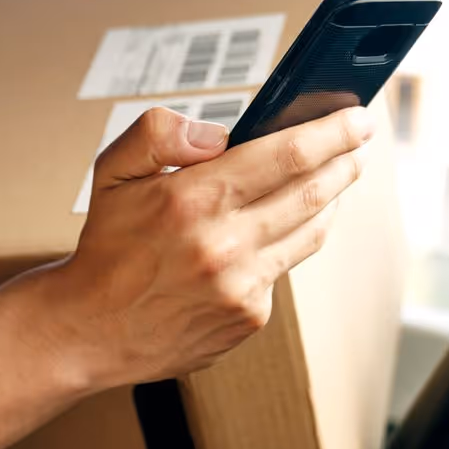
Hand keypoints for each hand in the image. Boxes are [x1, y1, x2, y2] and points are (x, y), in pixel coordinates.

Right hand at [44, 104, 374, 389]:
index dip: (333, 131)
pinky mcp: (249, 317)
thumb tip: (221, 134)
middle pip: (315, 191)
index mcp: (192, 199)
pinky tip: (280, 228)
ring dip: (331, 199)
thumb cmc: (106, 248)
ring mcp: (242, 285)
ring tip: (336, 176)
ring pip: (311, 231)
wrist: (90, 330)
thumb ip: (160, 133)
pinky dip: (287, 242)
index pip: (288, 155)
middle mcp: (224, 244)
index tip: (357, 117)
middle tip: (359, 141)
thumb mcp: (112, 171)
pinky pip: (284, 268)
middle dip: (346, 160)